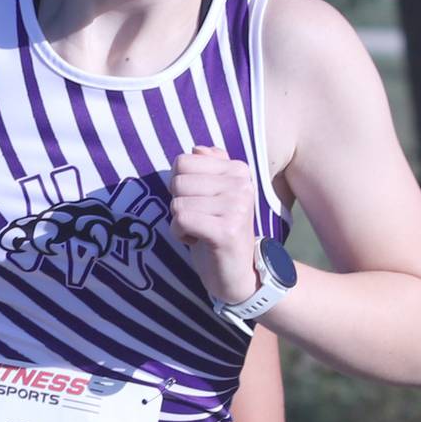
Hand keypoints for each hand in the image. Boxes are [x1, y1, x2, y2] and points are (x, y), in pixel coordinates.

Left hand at [169, 149, 258, 304]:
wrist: (239, 273)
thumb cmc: (219, 231)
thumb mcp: (214, 195)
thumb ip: (209, 167)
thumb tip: (196, 148)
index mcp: (238, 170)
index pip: (183, 161)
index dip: (180, 186)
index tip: (199, 203)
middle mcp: (242, 184)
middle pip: (178, 181)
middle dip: (179, 204)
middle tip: (200, 220)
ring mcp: (237, 206)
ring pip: (178, 203)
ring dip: (179, 222)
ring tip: (200, 231)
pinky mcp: (226, 230)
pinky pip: (181, 220)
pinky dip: (180, 234)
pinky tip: (196, 241)